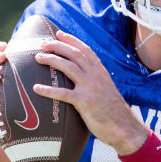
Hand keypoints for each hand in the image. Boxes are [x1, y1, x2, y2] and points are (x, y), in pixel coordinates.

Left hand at [34, 31, 147, 154]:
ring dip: (51, 60)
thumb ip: (95, 81)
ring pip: (68, 67)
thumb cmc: (113, 111)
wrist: (124, 127)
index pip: (85, 50)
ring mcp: (90, 88)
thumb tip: (82, 76)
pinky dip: (48, 90)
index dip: (71, 40)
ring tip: (37, 58)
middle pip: (74, 54)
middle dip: (57, 46)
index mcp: (101, 72)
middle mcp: (96, 76)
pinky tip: (36, 88)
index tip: (59, 33)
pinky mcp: (84, 102)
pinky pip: (63, 94)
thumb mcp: (106, 89)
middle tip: (42, 44)